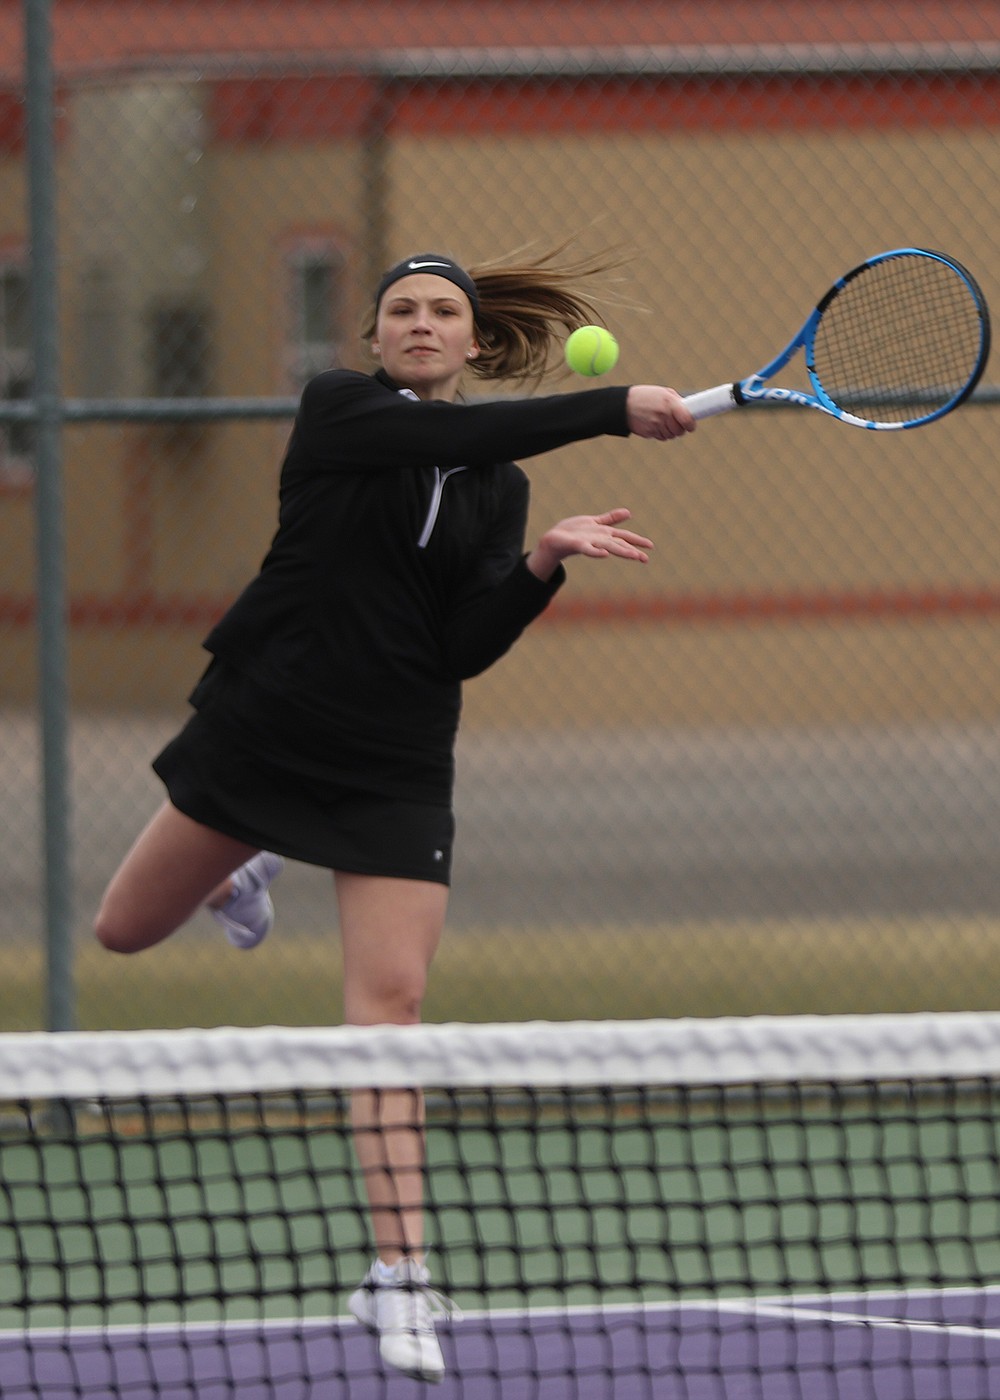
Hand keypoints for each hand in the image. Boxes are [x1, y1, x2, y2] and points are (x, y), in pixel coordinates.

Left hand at [526, 508, 652, 579]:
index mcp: (605, 534)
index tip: (651, 547)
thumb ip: (611, 519)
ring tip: (633, 556)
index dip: (638, 541)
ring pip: (608, 547)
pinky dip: (597, 552)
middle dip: (633, 551)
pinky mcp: (578, 545)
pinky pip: (588, 549)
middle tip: (646, 559)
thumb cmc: (574, 532)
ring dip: (620, 551)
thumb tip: (629, 512)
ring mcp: (590, 543)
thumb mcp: (595, 522)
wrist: (554, 539)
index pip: (625, 537)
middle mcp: (600, 540)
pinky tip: (605, 554)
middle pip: (619, 545)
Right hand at [626, 385, 696, 439]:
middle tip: (677, 424)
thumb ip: (676, 401)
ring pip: (671, 435)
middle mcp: (663, 415)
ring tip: (663, 422)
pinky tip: (656, 425)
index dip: (691, 424)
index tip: (691, 426)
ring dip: (670, 432)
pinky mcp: (650, 432)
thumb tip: (689, 411)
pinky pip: (662, 437)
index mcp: (669, 403)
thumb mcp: (663, 392)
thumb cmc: (646, 396)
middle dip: (680, 429)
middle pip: (680, 431)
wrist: (624, 405)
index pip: (687, 419)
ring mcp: (656, 425)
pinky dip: (661, 434)